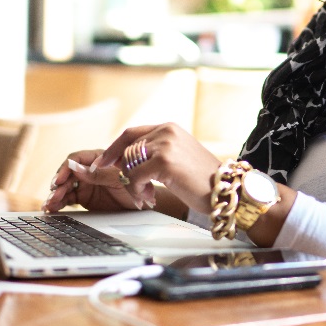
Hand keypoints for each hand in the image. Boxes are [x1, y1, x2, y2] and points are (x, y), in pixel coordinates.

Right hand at [43, 149, 151, 212]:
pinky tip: (52, 209)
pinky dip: (59, 203)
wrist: (144, 201)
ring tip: (49, 206)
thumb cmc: (136, 184)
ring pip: (65, 187)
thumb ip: (98, 174)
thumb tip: (75, 168)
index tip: (59, 180)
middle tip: (53, 196)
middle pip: (67, 174)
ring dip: (56, 195)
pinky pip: (68, 198)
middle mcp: (89, 170)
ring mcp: (86, 184)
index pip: (76, 159)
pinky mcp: (84, 197)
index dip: (65, 169)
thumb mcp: (118, 178)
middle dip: (58, 185)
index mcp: (98, 159)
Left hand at [97, 122, 221, 213]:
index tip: (102, 163)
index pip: (131, 133)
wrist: (224, 189)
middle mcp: (166, 131)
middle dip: (122, 173)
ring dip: (132, 185)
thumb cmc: (202, 179)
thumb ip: (154, 153)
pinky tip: (150, 197)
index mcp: (169, 127)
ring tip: (146, 195)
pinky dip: (137, 191)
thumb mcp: (177, 157)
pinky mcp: (164, 161)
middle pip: (126, 149)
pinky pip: (133, 177)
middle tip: (134, 191)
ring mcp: (165, 145)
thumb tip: (123, 161)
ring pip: (127, 164)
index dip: (114, 149)